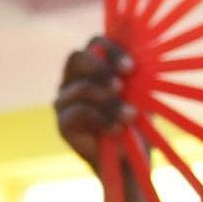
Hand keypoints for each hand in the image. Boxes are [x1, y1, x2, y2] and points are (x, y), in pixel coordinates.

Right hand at [50, 34, 133, 170]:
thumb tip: (138, 61)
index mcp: (95, 64)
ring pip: (81, 88)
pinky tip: (116, 129)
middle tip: (121, 86)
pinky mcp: (62, 122)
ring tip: (130, 115)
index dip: (112, 50)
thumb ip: (135, 75)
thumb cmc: (136, 121)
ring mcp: (65, 100)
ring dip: (110, 102)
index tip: (131, 68)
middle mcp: (74, 78)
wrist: (128, 159)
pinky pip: (78, 112)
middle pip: (76, 58)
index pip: (96, 43)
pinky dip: (101, 119)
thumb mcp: (140, 94)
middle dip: (100, 69)